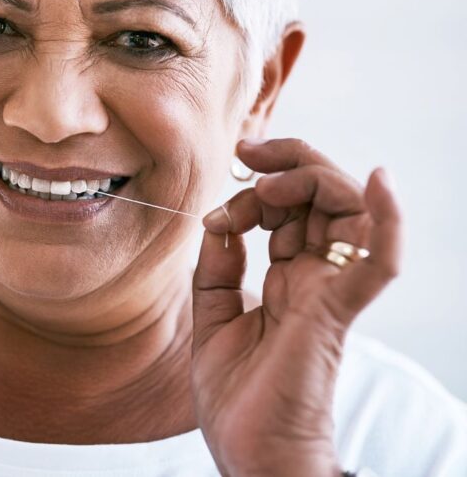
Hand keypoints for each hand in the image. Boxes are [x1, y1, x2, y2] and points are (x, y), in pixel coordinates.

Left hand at [190, 138, 401, 475]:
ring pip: (349, 214)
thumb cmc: (238, 399)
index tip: (221, 193)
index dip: (258, 186)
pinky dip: (387, 219)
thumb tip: (217, 221)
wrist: (253, 457)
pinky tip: (379, 181)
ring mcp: (329, 292)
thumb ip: (215, 270)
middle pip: (323, 199)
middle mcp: (313, 279)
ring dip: (313, 179)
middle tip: (247, 152)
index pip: (289, 212)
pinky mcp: (336, 311)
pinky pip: (378, 262)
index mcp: (286, 280)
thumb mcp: (211, 319)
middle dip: (288, 163)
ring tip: (270, 179)